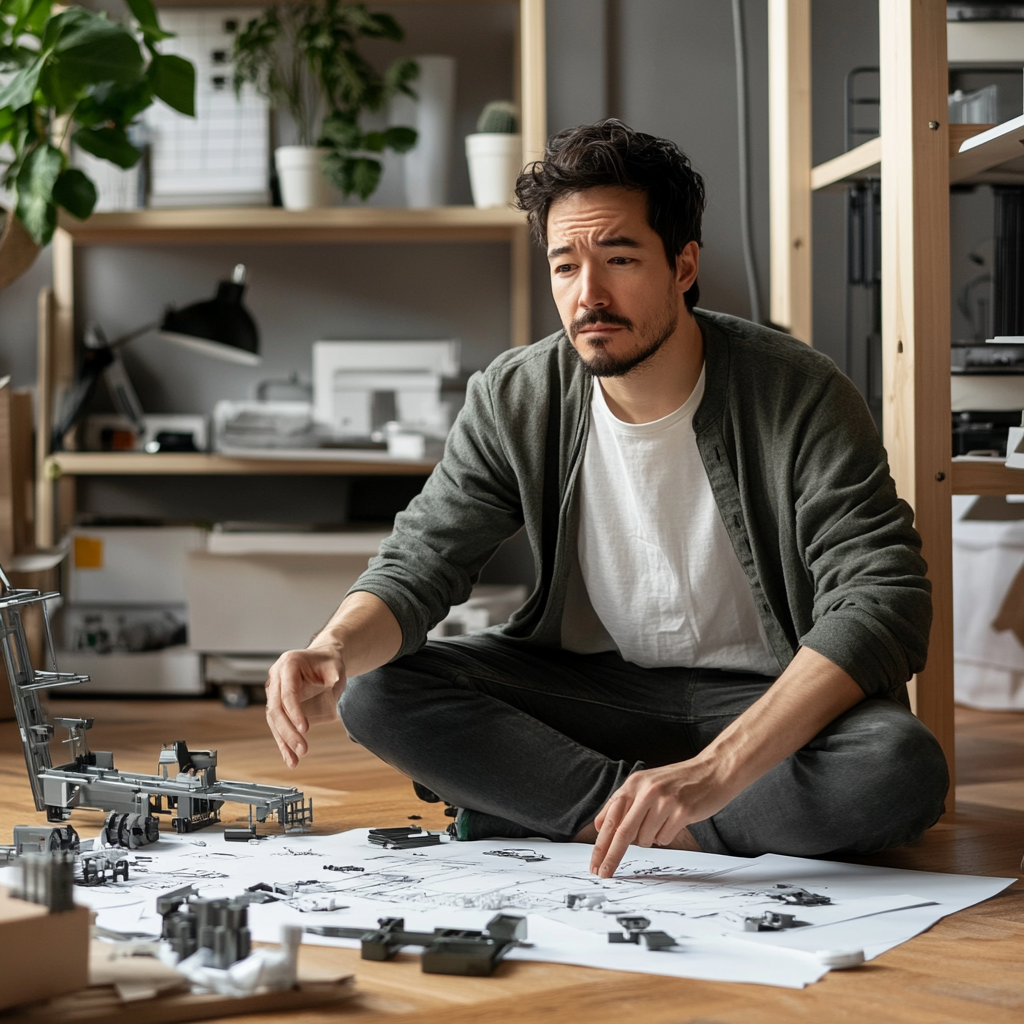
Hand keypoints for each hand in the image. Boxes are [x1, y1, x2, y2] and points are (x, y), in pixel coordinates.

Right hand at [265, 645, 345, 768]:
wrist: (322, 661)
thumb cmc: (329, 664)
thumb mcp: (336, 668)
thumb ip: (335, 679)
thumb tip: (334, 691)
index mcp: (288, 664)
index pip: (288, 693)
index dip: (295, 712)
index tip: (305, 729)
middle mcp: (276, 678)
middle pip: (276, 709)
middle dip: (288, 732)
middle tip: (302, 749)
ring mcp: (274, 692)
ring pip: (274, 721)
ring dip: (284, 742)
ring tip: (295, 760)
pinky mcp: (276, 705)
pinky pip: (277, 726)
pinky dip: (283, 742)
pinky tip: (289, 758)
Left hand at [589, 758, 730, 877]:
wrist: (713, 771)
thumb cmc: (678, 781)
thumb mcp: (646, 784)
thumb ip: (623, 803)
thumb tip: (600, 826)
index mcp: (634, 783)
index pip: (611, 819)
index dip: (600, 845)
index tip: (594, 864)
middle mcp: (647, 791)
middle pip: (622, 832)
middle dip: (611, 857)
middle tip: (603, 874)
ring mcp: (665, 801)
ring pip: (645, 839)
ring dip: (650, 838)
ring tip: (662, 821)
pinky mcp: (682, 811)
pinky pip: (664, 839)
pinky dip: (666, 836)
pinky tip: (674, 821)